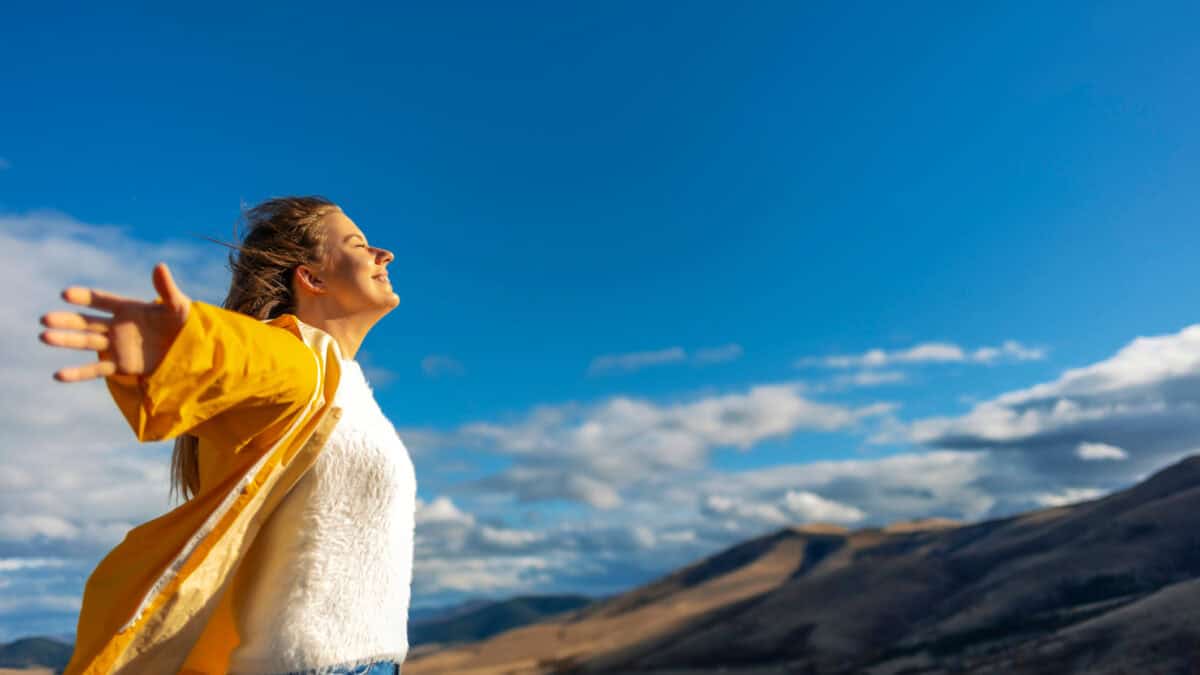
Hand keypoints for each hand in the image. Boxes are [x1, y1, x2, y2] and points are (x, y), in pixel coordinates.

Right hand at [39, 262, 192, 381]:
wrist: (189, 350)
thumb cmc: (184, 324)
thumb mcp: (178, 306)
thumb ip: (166, 288)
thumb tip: (160, 265)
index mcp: (128, 308)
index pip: (102, 300)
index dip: (85, 297)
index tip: (65, 294)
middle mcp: (117, 326)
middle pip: (87, 322)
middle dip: (67, 320)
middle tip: (45, 319)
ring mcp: (117, 346)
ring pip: (87, 342)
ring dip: (66, 340)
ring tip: (44, 337)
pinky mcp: (121, 366)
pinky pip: (96, 370)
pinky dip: (78, 373)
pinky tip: (58, 375)